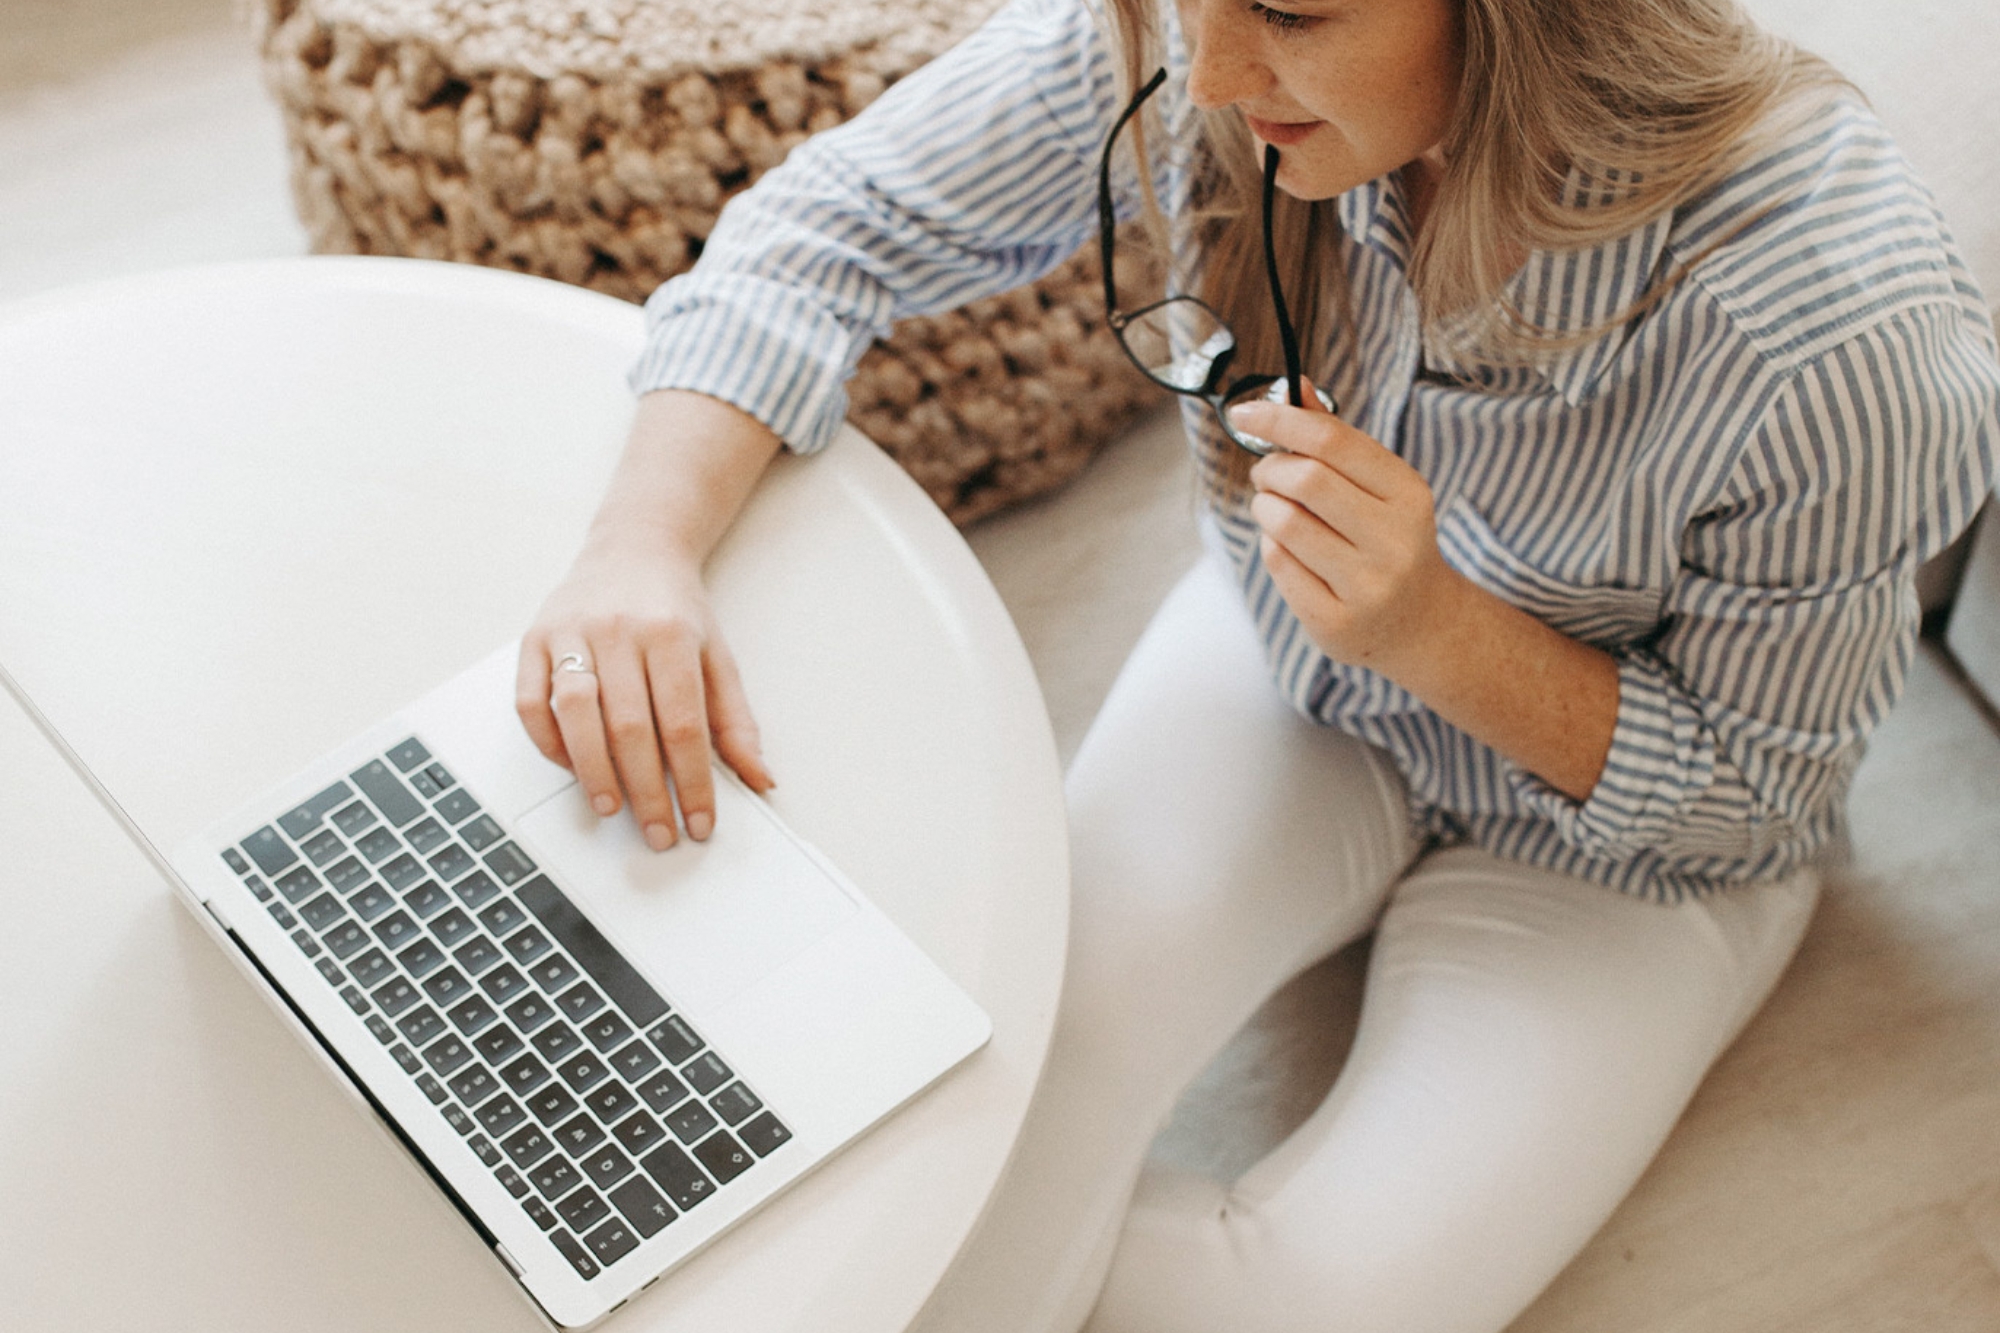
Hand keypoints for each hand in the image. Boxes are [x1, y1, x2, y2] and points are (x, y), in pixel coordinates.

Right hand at [517, 541, 770, 851]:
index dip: (692, 781)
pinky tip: (571, 767)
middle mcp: (619, 630)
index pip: (684, 724)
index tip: (699, 822)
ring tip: (611, 808)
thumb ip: (736, 722)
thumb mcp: (719, 657)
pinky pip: (531, 700)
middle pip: (631, 726)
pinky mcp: (535, 638)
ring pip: (576, 714)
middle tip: (658, 832)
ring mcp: (572, 633)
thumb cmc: (676, 610)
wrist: (634, 548)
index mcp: (671, 635)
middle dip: (646, 791)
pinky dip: (548, 742)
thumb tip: (760, 779)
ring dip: (593, 771)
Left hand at [1233, 386, 1457, 680]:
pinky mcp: (1336, 621)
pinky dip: (1271, 545)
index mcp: (1408, 494)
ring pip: (1284, 523)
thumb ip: (1336, 439)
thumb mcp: (1378, 487)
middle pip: (1305, 479)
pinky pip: (1278, 563)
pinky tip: (1289, 548)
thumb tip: (1294, 383)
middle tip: (1265, 474)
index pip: (1332, 440)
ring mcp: (1367, 585)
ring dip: (1265, 507)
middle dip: (1270, 468)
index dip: (1280, 419)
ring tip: (1275, 510)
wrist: (1420, 623)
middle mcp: (1394, 540)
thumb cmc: (1386, 539)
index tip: (1243, 412)